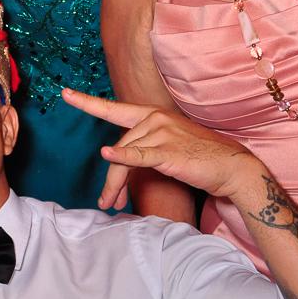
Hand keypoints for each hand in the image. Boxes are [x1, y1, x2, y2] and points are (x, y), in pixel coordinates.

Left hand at [63, 88, 263, 208]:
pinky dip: (122, 158)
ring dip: (115, 185)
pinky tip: (107, 157)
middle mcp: (154, 119)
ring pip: (125, 158)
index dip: (87, 102)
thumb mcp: (167, 145)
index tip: (65, 93)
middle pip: (118, 147)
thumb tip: (118, 161)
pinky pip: (140, 156)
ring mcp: (161, 132)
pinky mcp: (169, 151)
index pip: (114, 109)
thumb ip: (142, 147)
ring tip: (113, 205)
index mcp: (151, 115)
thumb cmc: (200, 157)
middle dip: (110, 179)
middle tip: (105, 201)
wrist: (232, 167)